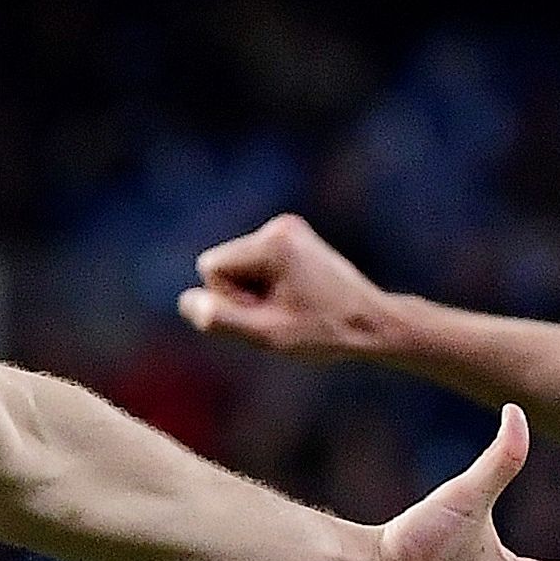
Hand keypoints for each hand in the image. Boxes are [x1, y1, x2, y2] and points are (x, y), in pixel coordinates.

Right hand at [180, 214, 397, 363]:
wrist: (372, 322)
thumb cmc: (323, 332)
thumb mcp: (267, 334)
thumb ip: (221, 319)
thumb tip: (187, 301)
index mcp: (273, 243)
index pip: (211, 269)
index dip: (231, 299)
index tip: (270, 312)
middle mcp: (280, 226)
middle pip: (222, 264)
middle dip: (243, 293)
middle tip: (284, 311)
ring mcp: (288, 228)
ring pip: (237, 266)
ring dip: (256, 291)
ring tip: (293, 305)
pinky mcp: (294, 237)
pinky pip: (254, 264)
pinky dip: (267, 284)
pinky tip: (296, 296)